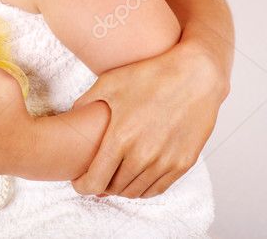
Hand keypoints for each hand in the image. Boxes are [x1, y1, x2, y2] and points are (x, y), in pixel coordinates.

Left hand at [70, 41, 226, 198]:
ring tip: (114, 178)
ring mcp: (165, 162)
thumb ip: (85, 102)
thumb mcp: (110, 82)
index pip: (95, 179)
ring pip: (136, 191)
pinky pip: (158, 188)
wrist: (195, 76)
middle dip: (101, 186)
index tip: (78, 183)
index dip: (83, 186)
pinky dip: (143, 188)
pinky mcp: (183, 163)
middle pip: (114, 188)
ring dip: (121, 189)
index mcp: (120, 137)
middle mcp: (143, 155)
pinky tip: (136, 179)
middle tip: (95, 178)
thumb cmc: (150, 75)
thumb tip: (71, 116)